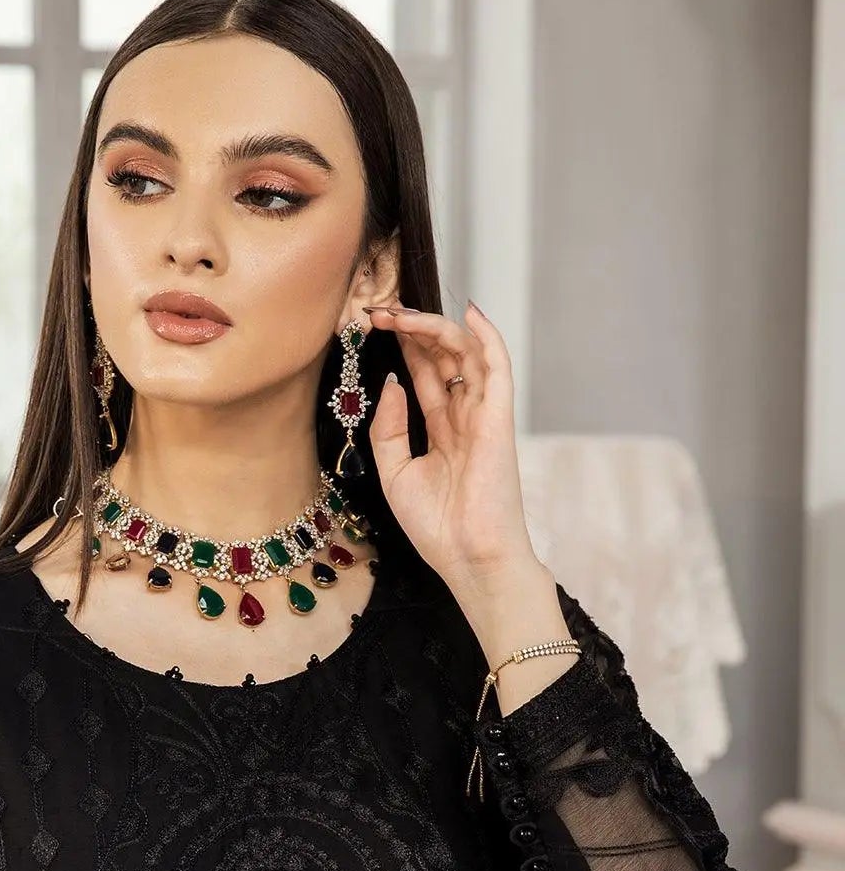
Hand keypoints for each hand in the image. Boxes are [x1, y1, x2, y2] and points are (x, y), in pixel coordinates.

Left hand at [363, 299, 541, 597]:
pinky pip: (497, 368)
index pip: (425, 373)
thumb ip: (389, 428)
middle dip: (410, 330)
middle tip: (377, 312)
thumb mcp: (395, 473)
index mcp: (443, 430)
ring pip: (464, 354)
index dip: (401, 346)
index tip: (371, 325)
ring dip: (432, 327)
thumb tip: (393, 382)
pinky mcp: (499, 418)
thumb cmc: (437, 527)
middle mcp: (465, 416)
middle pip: (442, 357)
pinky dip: (487, 337)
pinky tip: (469, 311)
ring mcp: (483, 415)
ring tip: (398, 313)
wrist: (468, 558)